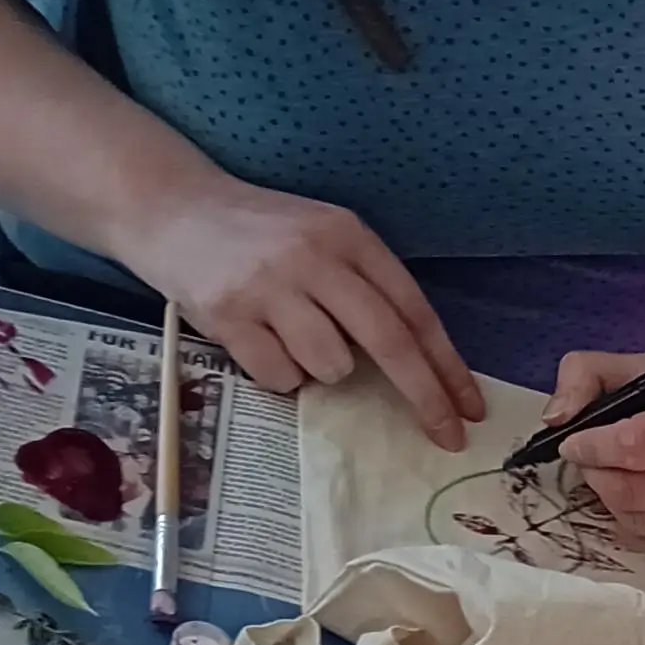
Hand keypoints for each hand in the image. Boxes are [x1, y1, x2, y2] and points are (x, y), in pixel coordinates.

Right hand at [121, 173, 482, 440]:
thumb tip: (418, 368)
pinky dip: (280, 372)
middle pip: (389, 342)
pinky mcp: (229, 316)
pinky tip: (260, 337)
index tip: (470, 409)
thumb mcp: (324, 238)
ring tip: (293, 336)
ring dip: (325, 370)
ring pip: (331, 366)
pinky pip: (280, 376)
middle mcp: (313, 257)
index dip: (448, 366)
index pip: (414, 311)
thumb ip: (367, 288)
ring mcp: (270, 286)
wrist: (174, 208)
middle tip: (446, 437)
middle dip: (424, 398)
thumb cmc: (263, 235)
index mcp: (348, 235)